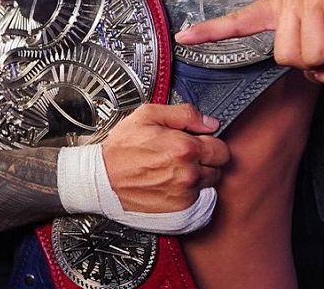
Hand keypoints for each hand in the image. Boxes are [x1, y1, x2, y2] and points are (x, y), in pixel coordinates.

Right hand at [100, 103, 227, 212]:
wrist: (103, 179)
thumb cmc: (122, 148)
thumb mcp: (148, 115)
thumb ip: (184, 114)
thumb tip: (209, 122)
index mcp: (185, 148)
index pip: (221, 148)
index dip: (209, 143)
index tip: (198, 142)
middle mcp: (189, 173)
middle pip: (219, 168)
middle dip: (207, 159)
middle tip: (186, 156)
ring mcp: (185, 194)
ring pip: (210, 184)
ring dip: (200, 176)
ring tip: (177, 169)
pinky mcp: (180, 210)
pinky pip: (200, 200)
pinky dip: (191, 192)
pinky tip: (173, 183)